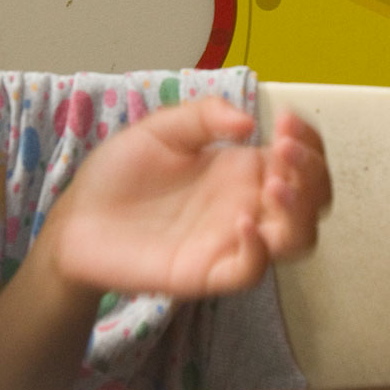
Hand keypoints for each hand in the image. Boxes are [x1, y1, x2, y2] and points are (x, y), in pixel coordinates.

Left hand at [45, 100, 330, 297]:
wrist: (76, 219)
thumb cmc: (119, 174)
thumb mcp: (161, 129)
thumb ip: (204, 115)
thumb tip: (251, 123)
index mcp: (242, 170)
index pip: (301, 160)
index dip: (309, 141)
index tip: (288, 121)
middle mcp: (248, 206)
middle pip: (314, 201)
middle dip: (312, 172)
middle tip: (284, 149)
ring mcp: (232, 242)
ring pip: (297, 240)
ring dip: (299, 211)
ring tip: (273, 183)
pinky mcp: (209, 273)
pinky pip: (251, 270)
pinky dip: (258, 249)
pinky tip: (241, 221)